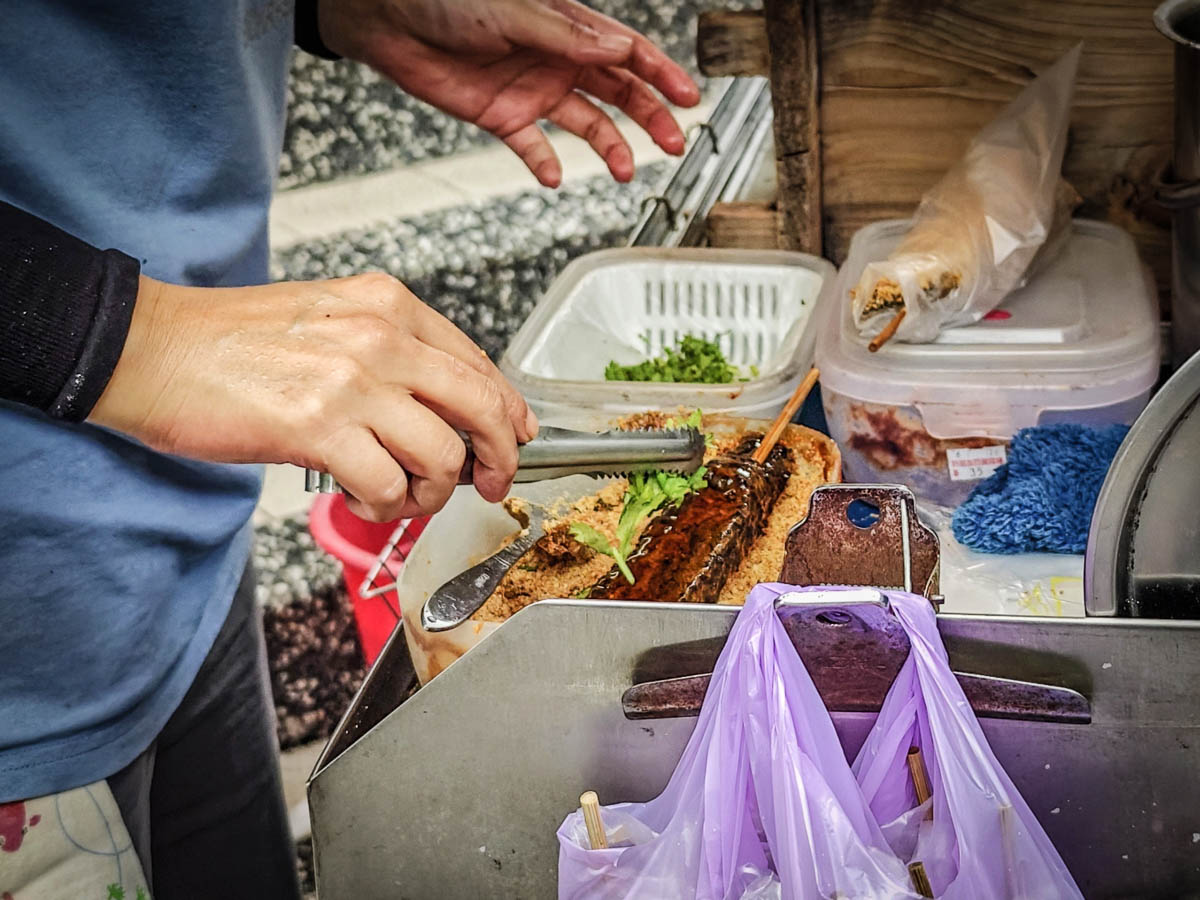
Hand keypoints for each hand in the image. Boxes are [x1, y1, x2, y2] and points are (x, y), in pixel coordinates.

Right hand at [89, 273, 536, 521]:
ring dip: (430, 493)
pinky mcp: (319, 428)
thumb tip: (448, 404)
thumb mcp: (330, 317)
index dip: (509, 411)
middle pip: (483, 407)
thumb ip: (393, 350)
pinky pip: (390, 486)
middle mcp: (381, 336)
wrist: (153, 348)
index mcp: (388, 305)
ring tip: (400, 494)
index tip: (516, 437)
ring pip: (443, 455)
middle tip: (489, 484)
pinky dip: (384, 506)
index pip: (479, 363)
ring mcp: (352, 381)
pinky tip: (361, 496)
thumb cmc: (232, 341)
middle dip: (500, 457)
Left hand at [317, 0, 699, 185]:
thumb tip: (621, 51)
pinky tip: (555, 177)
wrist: (389, 20)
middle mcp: (557, 59)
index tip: (689, 99)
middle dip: (649, 117)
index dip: (661, 74)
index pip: (627, 52)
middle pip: (618, 92)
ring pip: (585, 123)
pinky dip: (546, 162)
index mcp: (568, 28)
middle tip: (673, 142)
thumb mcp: (515, 14)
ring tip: (626, 170)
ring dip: (609, 147)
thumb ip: (569, 38)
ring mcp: (532, 89)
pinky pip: (533, 146)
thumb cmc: (450, 0)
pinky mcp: (502, 116)